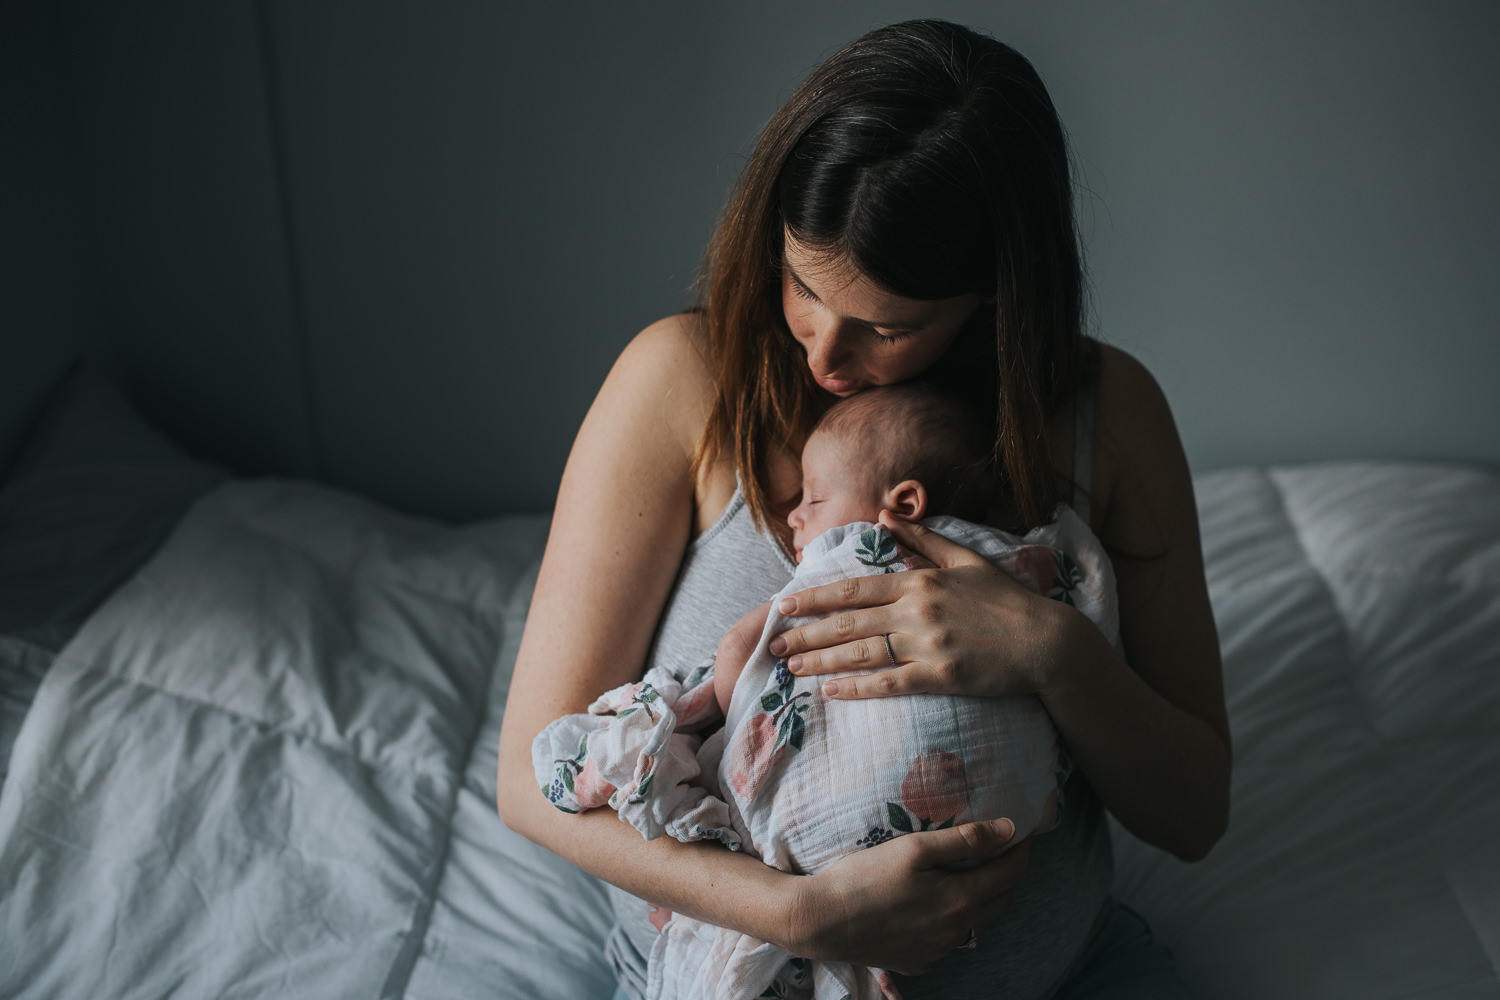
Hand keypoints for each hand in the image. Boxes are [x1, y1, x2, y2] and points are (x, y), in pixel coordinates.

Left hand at [770, 512, 1066, 699]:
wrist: (1046, 641)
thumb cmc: (1006, 600)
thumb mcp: (966, 560)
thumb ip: (922, 539)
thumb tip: (886, 516)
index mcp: (919, 582)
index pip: (854, 590)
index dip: (814, 598)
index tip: (784, 605)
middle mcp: (917, 611)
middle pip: (848, 622)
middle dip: (807, 633)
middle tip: (774, 643)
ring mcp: (929, 645)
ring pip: (862, 653)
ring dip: (822, 660)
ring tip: (792, 667)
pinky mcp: (942, 677)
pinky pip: (890, 684)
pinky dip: (858, 688)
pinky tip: (831, 692)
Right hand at [786, 818, 1029, 975]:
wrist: (822, 922)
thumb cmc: (865, 877)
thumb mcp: (914, 848)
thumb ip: (965, 839)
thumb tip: (1008, 830)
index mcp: (961, 900)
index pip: (1010, 873)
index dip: (1019, 849)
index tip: (1018, 830)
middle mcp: (957, 932)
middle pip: (1000, 901)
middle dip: (1005, 873)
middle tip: (995, 849)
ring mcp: (937, 952)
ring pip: (975, 923)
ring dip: (979, 898)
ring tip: (961, 873)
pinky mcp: (917, 963)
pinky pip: (947, 941)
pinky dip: (950, 920)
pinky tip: (929, 903)